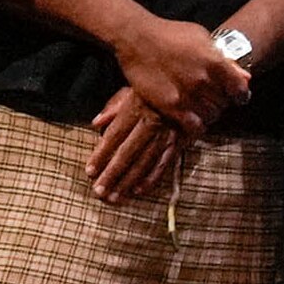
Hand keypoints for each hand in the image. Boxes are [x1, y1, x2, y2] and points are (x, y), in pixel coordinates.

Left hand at [84, 90, 193, 204]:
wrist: (194, 86)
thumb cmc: (157, 89)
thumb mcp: (134, 89)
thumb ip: (114, 106)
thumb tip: (97, 123)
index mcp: (137, 108)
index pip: (115, 135)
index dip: (101, 154)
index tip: (90, 171)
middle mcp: (151, 123)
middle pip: (128, 152)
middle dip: (112, 173)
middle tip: (99, 191)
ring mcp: (167, 134)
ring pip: (145, 161)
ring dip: (129, 181)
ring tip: (115, 197)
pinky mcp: (180, 142)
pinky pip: (165, 163)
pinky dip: (152, 178)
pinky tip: (139, 190)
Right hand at [109, 16, 245, 132]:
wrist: (137, 38)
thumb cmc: (171, 34)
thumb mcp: (203, 39)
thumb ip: (225, 60)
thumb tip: (246, 78)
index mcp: (215, 62)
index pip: (240, 89)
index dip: (240, 95)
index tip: (237, 96)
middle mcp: (203, 80)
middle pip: (225, 104)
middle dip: (222, 102)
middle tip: (214, 98)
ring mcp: (186, 94)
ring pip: (211, 116)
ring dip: (210, 114)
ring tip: (202, 107)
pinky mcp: (169, 106)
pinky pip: (193, 126)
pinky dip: (197, 126)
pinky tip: (193, 119)